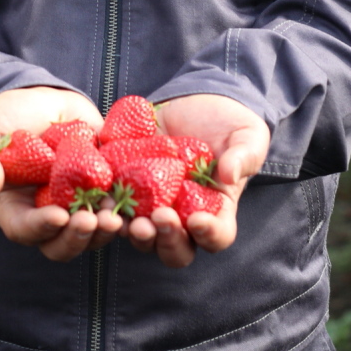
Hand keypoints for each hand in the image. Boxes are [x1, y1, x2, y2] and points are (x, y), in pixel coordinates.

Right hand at [0, 86, 121, 260]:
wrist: (40, 99)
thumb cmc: (2, 119)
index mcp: (16, 209)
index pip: (26, 230)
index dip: (41, 228)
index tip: (58, 216)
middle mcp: (48, 214)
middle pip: (63, 244)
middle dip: (79, 237)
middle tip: (93, 220)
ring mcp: (78, 203)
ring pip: (94, 233)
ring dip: (106, 229)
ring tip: (116, 214)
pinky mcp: (104, 187)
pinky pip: (119, 207)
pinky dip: (129, 209)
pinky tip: (137, 201)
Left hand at [125, 94, 270, 267]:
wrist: (198, 103)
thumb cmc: (231, 125)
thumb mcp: (248, 137)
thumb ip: (243, 156)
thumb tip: (228, 175)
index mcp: (217, 211)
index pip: (217, 236)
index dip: (209, 235)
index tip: (197, 220)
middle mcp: (184, 217)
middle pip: (174, 248)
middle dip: (165, 239)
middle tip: (157, 217)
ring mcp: (154, 205)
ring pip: (142, 235)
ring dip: (133, 232)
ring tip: (124, 219)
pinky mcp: (130, 187)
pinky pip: (117, 206)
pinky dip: (109, 206)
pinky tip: (102, 197)